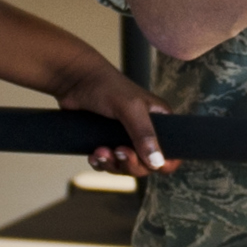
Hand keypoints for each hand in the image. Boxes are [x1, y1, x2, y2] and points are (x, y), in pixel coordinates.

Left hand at [53, 52, 177, 177]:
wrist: (74, 79)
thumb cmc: (104, 85)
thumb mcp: (129, 108)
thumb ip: (144, 134)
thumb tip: (157, 162)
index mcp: (159, 119)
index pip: (172, 152)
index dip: (163, 163)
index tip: (147, 164)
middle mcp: (145, 130)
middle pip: (147, 165)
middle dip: (130, 163)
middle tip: (117, 152)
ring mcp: (125, 137)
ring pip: (126, 166)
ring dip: (113, 165)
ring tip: (100, 152)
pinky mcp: (107, 141)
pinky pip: (109, 163)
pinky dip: (101, 163)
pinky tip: (94, 155)